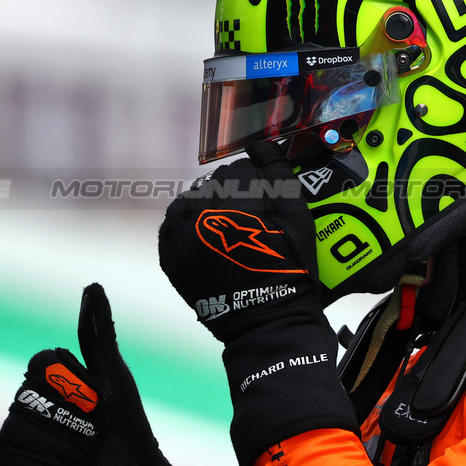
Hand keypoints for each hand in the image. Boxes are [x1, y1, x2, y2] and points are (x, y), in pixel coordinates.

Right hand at [0, 282, 157, 465]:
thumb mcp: (114, 377)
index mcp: (49, 381)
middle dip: (69, 418)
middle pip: (28, 396)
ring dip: (59, 447)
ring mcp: (17, 435)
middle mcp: (28, 405)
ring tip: (79, 459)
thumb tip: (92, 285)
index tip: (96, 399)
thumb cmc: (127, 428)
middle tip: (91, 433)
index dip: (71, 381)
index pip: (39, 363)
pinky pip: (9, 462)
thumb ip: (99, 333)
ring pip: (19, 430)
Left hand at [158, 140, 322, 340]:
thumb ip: (277, 172)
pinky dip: (189, 229)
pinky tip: (209, 242)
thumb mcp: (297, 217)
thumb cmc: (288, 269)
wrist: (265, 321)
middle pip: (214, 185)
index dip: (258, 186)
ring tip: (229, 234)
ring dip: (208, 210)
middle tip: (252, 226)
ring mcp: (179, 234)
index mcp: (231, 198)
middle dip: (233, 198)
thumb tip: (259, 144)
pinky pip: (175, 226)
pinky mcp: (169, 255)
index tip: (267, 207)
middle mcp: (198, 211)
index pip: (239, 170)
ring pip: (192, 201)